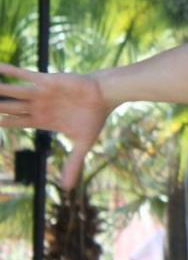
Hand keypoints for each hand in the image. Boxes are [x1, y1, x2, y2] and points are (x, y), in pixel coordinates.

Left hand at [0, 63, 114, 187]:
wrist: (106, 96)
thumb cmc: (95, 117)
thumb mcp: (83, 144)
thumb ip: (73, 163)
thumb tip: (68, 188)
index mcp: (43, 120)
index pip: (16, 122)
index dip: (3, 123)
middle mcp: (37, 106)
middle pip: (9, 108)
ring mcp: (39, 93)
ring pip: (12, 93)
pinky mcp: (45, 81)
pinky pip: (24, 75)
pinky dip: (9, 71)